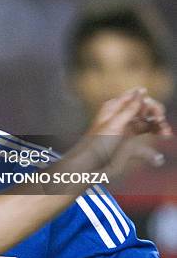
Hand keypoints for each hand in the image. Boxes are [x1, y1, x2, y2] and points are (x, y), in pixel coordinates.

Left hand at [48, 88, 170, 190]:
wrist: (90, 166)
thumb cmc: (97, 143)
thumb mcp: (114, 124)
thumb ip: (130, 108)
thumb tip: (141, 91)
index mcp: (114, 107)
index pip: (136, 97)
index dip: (148, 102)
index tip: (155, 112)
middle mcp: (121, 116)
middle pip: (145, 109)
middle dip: (156, 114)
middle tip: (161, 123)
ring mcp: (127, 129)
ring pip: (148, 122)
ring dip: (159, 126)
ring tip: (166, 133)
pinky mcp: (131, 143)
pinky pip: (146, 137)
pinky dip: (155, 138)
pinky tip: (162, 143)